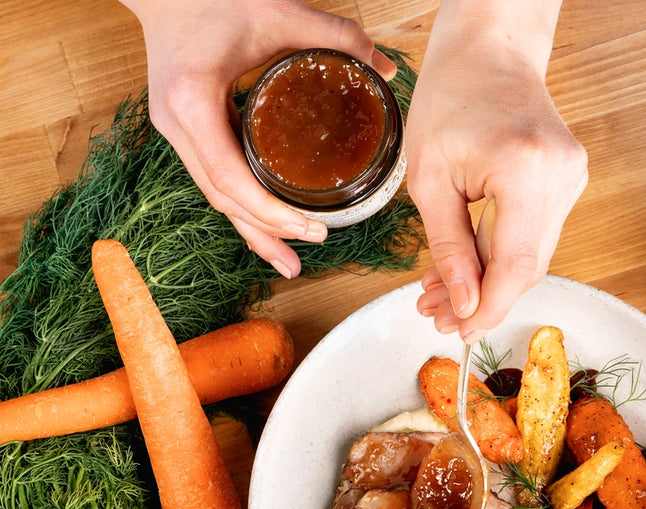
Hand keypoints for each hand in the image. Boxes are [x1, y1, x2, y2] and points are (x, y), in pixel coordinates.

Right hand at [120, 0, 395, 276]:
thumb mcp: (276, 11)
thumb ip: (334, 36)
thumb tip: (385, 67)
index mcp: (192, 101)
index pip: (229, 176)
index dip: (269, 212)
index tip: (310, 227)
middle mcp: (177, 125)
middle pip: (223, 198)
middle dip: (268, 231)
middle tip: (312, 247)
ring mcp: (177, 133)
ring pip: (217, 198)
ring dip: (254, 232)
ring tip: (289, 264)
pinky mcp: (187, 135)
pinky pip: (216, 183)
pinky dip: (244, 209)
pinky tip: (268, 230)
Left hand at [406, 1, 587, 341]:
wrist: (490, 49)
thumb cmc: (451, 97)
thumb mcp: (429, 179)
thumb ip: (448, 246)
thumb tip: (463, 304)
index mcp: (525, 168)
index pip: (515, 265)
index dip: (489, 309)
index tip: (460, 333)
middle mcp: (562, 176)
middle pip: (526, 268)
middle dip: (480, 300)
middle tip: (436, 317)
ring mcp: (572, 179)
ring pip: (530, 257)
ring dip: (485, 282)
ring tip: (437, 294)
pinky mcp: (567, 182)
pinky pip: (533, 236)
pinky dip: (498, 257)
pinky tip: (464, 267)